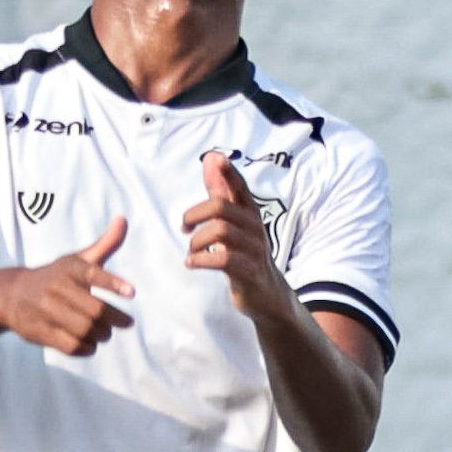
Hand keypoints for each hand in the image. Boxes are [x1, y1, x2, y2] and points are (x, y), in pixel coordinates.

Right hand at [0, 216, 134, 354]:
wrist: (10, 295)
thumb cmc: (55, 277)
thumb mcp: (77, 259)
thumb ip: (104, 244)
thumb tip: (124, 220)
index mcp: (68, 269)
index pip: (93, 274)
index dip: (113, 283)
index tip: (132, 293)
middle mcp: (56, 288)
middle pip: (95, 311)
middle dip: (115, 320)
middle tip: (125, 323)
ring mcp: (46, 311)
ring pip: (85, 330)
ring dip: (102, 335)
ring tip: (106, 333)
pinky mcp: (40, 332)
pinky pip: (71, 346)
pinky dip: (87, 348)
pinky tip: (91, 344)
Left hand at [185, 151, 290, 316]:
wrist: (266, 293)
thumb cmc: (245, 252)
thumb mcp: (234, 220)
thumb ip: (221, 190)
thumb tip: (211, 157)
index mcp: (249, 212)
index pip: (240, 186)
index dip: (228, 172)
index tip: (216, 158)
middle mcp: (254, 227)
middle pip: (221, 207)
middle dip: (195, 215)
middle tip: (184, 228)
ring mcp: (254, 249)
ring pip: (220, 231)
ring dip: (197, 241)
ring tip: (190, 251)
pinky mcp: (249, 271)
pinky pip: (223, 259)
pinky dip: (201, 260)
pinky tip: (192, 263)